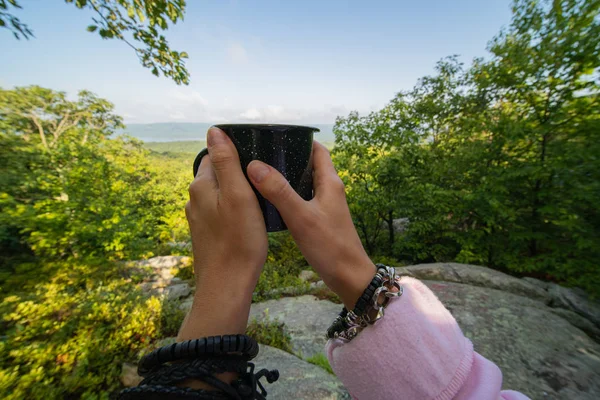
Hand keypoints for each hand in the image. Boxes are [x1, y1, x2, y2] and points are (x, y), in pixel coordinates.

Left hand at [179, 127, 267, 340]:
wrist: (227, 285)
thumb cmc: (239, 240)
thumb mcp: (238, 195)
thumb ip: (226, 162)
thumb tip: (214, 131)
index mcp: (201, 186)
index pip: (214, 156)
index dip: (235, 154)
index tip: (256, 159)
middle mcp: (194, 200)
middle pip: (217, 175)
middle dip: (236, 173)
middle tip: (262, 179)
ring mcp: (199, 219)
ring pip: (219, 195)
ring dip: (236, 193)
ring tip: (259, 198)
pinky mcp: (206, 235)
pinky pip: (220, 212)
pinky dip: (234, 210)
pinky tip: (249, 219)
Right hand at [246, 141, 374, 309]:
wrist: (349, 277)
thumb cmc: (330, 246)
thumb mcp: (301, 217)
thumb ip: (279, 191)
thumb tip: (255, 165)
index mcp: (330, 182)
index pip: (318, 150)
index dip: (299, 140)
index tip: (276, 136)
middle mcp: (330, 190)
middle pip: (309, 164)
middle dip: (288, 157)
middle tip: (262, 155)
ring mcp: (326, 206)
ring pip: (304, 183)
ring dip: (286, 177)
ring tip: (261, 175)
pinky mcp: (320, 220)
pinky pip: (302, 200)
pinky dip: (288, 196)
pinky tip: (271, 202)